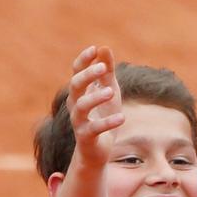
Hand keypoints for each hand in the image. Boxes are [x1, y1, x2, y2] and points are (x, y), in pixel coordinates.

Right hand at [67, 45, 124, 167]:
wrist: (98, 148)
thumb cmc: (103, 114)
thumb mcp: (109, 90)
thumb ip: (107, 71)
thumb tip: (103, 48)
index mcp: (80, 92)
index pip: (77, 72)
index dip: (83, 60)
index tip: (94, 49)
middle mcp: (75, 104)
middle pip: (75, 86)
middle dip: (87, 75)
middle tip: (103, 67)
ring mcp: (79, 121)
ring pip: (81, 107)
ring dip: (95, 97)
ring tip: (111, 91)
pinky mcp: (86, 137)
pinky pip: (94, 128)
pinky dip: (108, 122)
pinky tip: (121, 117)